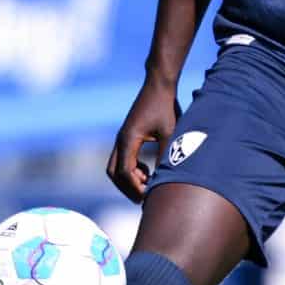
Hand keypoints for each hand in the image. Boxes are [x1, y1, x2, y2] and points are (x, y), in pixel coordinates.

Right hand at [107, 81, 178, 201]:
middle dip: (126, 187)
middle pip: (113, 172)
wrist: (159, 86)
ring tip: (148, 184)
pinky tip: (148, 172)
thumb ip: (167, 154)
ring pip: (115, 167)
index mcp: (128, 139)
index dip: (135, 188)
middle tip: (144, 198)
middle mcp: (121, 140)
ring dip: (128, 179)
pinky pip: (122, 159)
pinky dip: (132, 170)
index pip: (124, 172)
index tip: (148, 197)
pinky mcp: (128, 136)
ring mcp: (122, 138)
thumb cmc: (166, 107)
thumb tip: (166, 178)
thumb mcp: (170, 132)